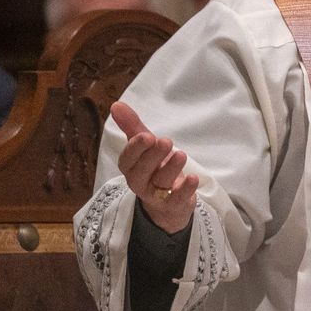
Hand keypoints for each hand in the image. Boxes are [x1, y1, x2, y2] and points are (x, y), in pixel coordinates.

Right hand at [112, 101, 198, 232]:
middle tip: (166, 141)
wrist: (167, 203)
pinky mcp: (173, 205)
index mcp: (130, 166)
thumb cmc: (153, 168)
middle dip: (153, 156)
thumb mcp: (144, 146)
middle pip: (142, 171)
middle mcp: (139, 182)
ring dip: (171, 169)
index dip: (136, 148)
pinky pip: (177, 199)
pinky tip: (193, 178)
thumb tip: (116, 104)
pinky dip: (185, 190)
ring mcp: (156, 195)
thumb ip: (132, 126)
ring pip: (161, 183)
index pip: (128, 158)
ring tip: (181, 155)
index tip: (147, 136)